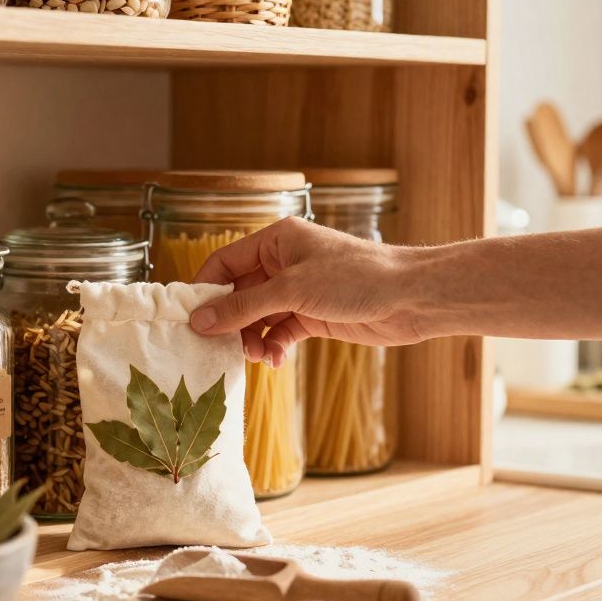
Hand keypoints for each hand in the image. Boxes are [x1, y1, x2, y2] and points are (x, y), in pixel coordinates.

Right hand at [189, 217, 424, 365]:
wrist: (410, 298)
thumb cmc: (355, 278)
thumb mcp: (292, 290)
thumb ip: (243, 307)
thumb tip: (199, 320)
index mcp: (275, 240)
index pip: (224, 263)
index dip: (205, 291)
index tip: (191, 321)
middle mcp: (283, 263)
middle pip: (238, 294)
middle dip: (231, 323)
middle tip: (225, 349)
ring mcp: (298, 291)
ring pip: (257, 317)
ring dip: (252, 339)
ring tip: (257, 357)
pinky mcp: (312, 316)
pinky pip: (279, 332)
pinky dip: (273, 346)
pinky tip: (276, 360)